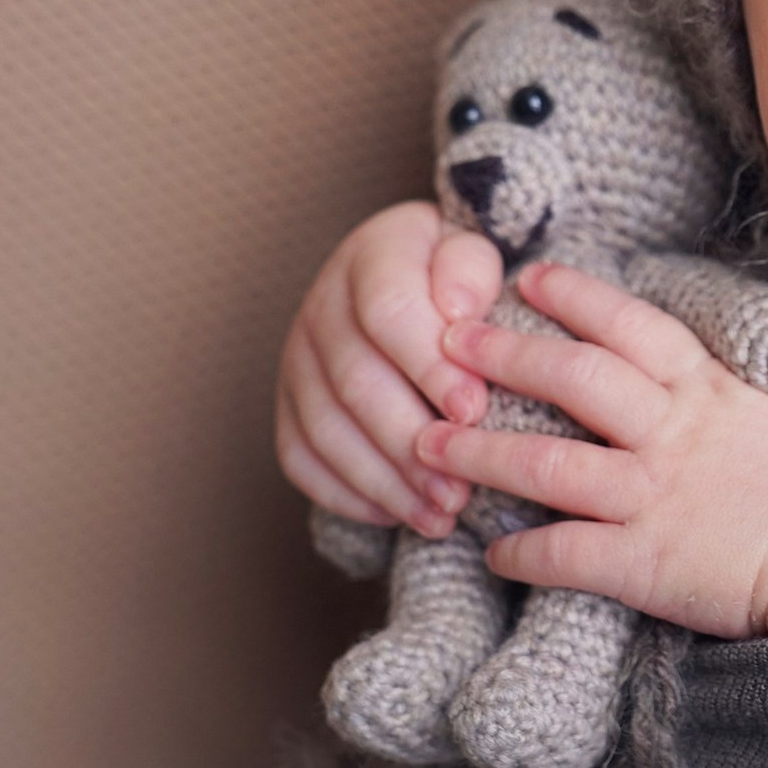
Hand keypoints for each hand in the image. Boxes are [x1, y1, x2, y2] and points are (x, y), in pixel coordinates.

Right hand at [275, 199, 504, 537]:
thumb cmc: (462, 275)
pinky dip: (347, 494)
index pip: (388, 311)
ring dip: (385, 481)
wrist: (423, 278)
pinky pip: (302, 458)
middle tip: (460, 488)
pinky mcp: (289, 405)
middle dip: (411, 443)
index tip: (473, 410)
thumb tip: (458, 312)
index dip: (428, 366)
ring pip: (327, 430)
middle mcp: (323, 305)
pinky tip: (397, 514)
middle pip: (355, 382)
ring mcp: (298, 358)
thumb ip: (471, 271)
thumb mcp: (478, 252)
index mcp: (373, 255)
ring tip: (440, 515)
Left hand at [417, 260, 767, 639]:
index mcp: (709, 392)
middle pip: (572, 378)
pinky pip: (565, 553)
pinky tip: (490, 551)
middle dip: (504, 354)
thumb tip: (686, 391)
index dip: (576, 297)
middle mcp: (673, 433)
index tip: (529, 275)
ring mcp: (655, 496)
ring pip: (547, 462)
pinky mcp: (646, 564)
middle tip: (449, 339)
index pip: (631, 326)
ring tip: (428, 440)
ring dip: (482, 449)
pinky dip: (522, 551)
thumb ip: (722, 406)